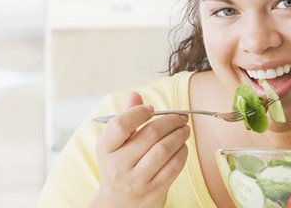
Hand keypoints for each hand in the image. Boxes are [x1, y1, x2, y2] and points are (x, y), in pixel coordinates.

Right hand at [90, 92, 189, 207]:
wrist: (119, 204)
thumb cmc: (118, 166)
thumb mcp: (114, 144)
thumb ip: (125, 118)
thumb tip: (136, 95)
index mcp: (106, 149)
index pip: (120, 125)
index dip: (138, 112)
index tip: (151, 108)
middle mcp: (118, 166)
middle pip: (149, 135)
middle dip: (169, 121)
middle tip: (180, 117)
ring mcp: (136, 181)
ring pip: (164, 150)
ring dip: (179, 135)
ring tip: (184, 129)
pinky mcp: (153, 191)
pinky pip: (173, 166)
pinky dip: (182, 152)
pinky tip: (182, 146)